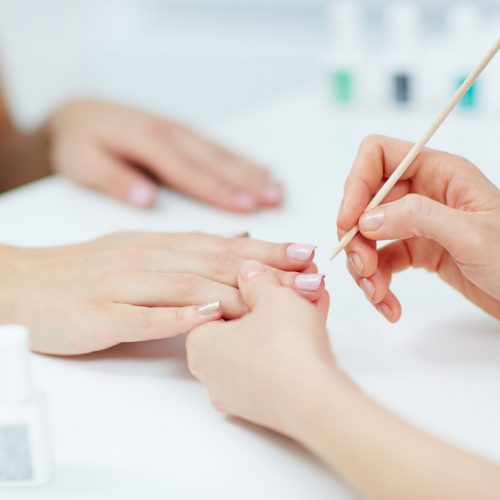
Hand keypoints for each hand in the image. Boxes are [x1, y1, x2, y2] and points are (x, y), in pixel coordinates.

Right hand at [0, 234, 322, 354]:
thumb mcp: (141, 250)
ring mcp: (124, 285)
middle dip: (268, 268)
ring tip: (278, 299)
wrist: (23, 283)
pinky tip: (208, 319)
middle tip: (311, 275)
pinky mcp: (101, 314)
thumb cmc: (85, 271)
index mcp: (159, 245)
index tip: (306, 254)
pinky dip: (176, 317)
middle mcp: (148, 259)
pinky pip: (143, 316)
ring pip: (186, 285)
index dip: (267, 249)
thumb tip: (236, 240)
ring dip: (235, 292)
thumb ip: (188, 247)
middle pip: (215, 262)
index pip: (222, 245)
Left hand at [45, 99, 281, 210]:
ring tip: (278, 189)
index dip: (220, 191)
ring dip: (251, 171)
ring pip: (221, 153)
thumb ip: (113, 179)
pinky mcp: (182, 134)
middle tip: (276, 199)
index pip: (190, 172)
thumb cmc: (79, 142)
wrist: (77, 113)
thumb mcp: (82, 161)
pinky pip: (216, 148)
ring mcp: (179, 132)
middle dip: (248, 181)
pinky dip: (241, 160)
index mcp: (148, 142)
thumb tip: (146, 198)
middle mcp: (170, 134)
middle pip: (215, 161)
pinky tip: (260, 169)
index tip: (248, 207)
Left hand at [187, 261, 499, 499]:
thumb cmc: (288, 351)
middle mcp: (216, 371)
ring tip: (312, 287)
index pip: (212, 297)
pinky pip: (280, 356)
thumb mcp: (273, 296)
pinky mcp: (272, 398)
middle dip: (271, 290)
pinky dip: (296, 333)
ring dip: (288, 309)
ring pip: (265, 336)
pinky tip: (316, 312)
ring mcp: (242, 389)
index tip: (258, 255)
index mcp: (202, 344)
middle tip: (293, 271)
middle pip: (242, 317)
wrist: (323, 405)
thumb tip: (250, 262)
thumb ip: (257, 273)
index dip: (238, 271)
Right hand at [337, 135, 499, 320]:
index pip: (378, 157)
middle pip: (365, 202)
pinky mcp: (417, 251)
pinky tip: (389, 305)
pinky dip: (378, 284)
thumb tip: (366, 219)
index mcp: (439, 172)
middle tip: (363, 268)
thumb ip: (418, 218)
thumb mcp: (471, 234)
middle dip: (357, 237)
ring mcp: (418, 223)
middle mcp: (424, 193)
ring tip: (377, 295)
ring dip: (364, 267)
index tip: (349, 222)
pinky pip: (382, 262)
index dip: (356, 185)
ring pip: (368, 235)